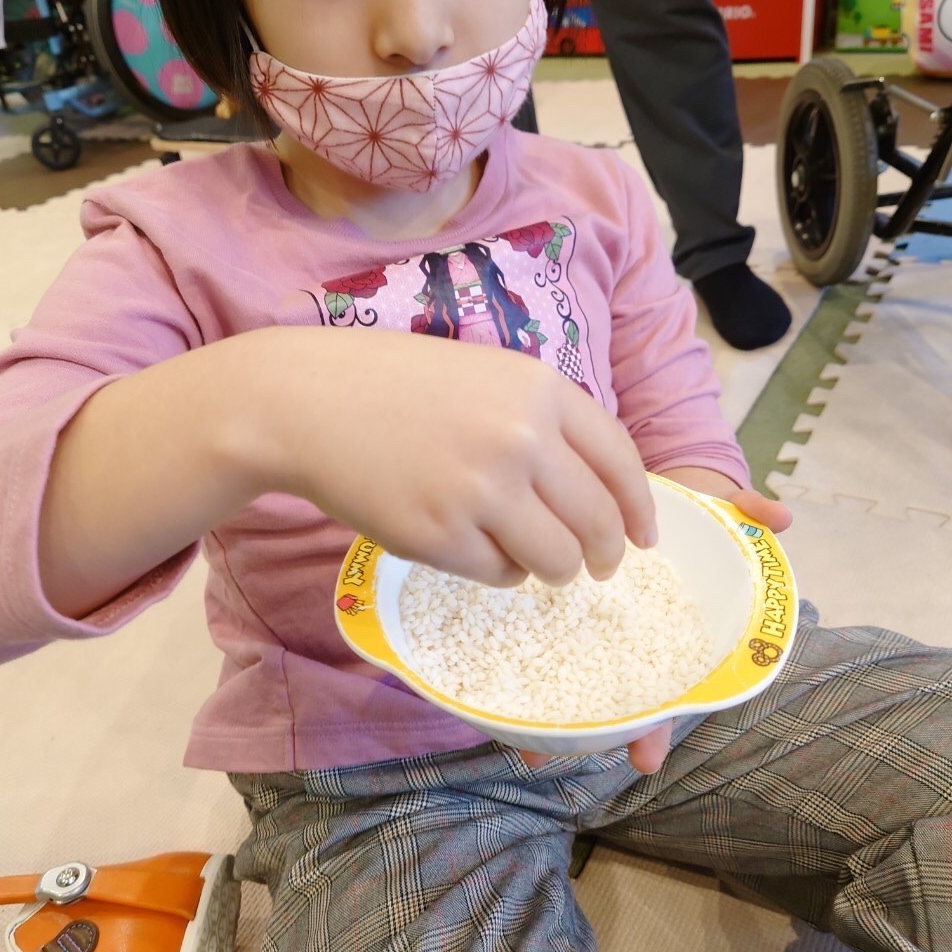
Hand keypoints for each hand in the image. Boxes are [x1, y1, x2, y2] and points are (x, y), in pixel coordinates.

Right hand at [240, 327, 656, 587]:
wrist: (306, 401)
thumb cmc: (396, 385)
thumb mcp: (487, 377)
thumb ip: (545, 423)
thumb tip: (601, 495)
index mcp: (540, 390)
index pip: (620, 461)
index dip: (639, 508)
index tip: (644, 537)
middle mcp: (520, 439)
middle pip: (597, 522)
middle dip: (605, 554)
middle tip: (598, 566)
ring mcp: (480, 490)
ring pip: (556, 559)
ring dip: (554, 569)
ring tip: (533, 559)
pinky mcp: (439, 537)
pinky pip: (500, 575)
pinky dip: (497, 570)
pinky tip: (472, 546)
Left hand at [515, 487, 791, 775]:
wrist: (636, 476)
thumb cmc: (683, 507)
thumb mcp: (715, 506)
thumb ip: (748, 511)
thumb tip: (781, 517)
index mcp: (670, 629)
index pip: (668, 687)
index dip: (657, 723)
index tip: (643, 759)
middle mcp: (629, 639)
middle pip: (614, 700)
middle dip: (592, 734)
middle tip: (552, 759)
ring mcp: (589, 627)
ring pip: (571, 684)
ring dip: (549, 719)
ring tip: (522, 746)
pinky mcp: (549, 604)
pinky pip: (530, 645)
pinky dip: (511, 673)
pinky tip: (488, 700)